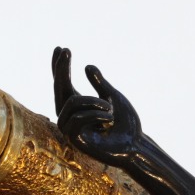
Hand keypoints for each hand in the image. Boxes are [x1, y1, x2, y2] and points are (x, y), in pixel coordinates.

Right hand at [51, 47, 142, 162]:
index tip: (61, 48)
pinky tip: (109, 120)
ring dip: (94, 102)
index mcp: (79, 106)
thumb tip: (87, 66)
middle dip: (62, 68)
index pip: (64, 84)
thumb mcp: (113, 98)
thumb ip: (100, 84)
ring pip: (72, 102)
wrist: (135, 146)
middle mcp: (71, 116)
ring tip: (111, 110)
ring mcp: (70, 128)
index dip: (60, 67)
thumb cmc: (126, 125)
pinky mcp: (74, 139)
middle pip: (59, 88)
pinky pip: (78, 118)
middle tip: (67, 49)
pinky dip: (95, 115)